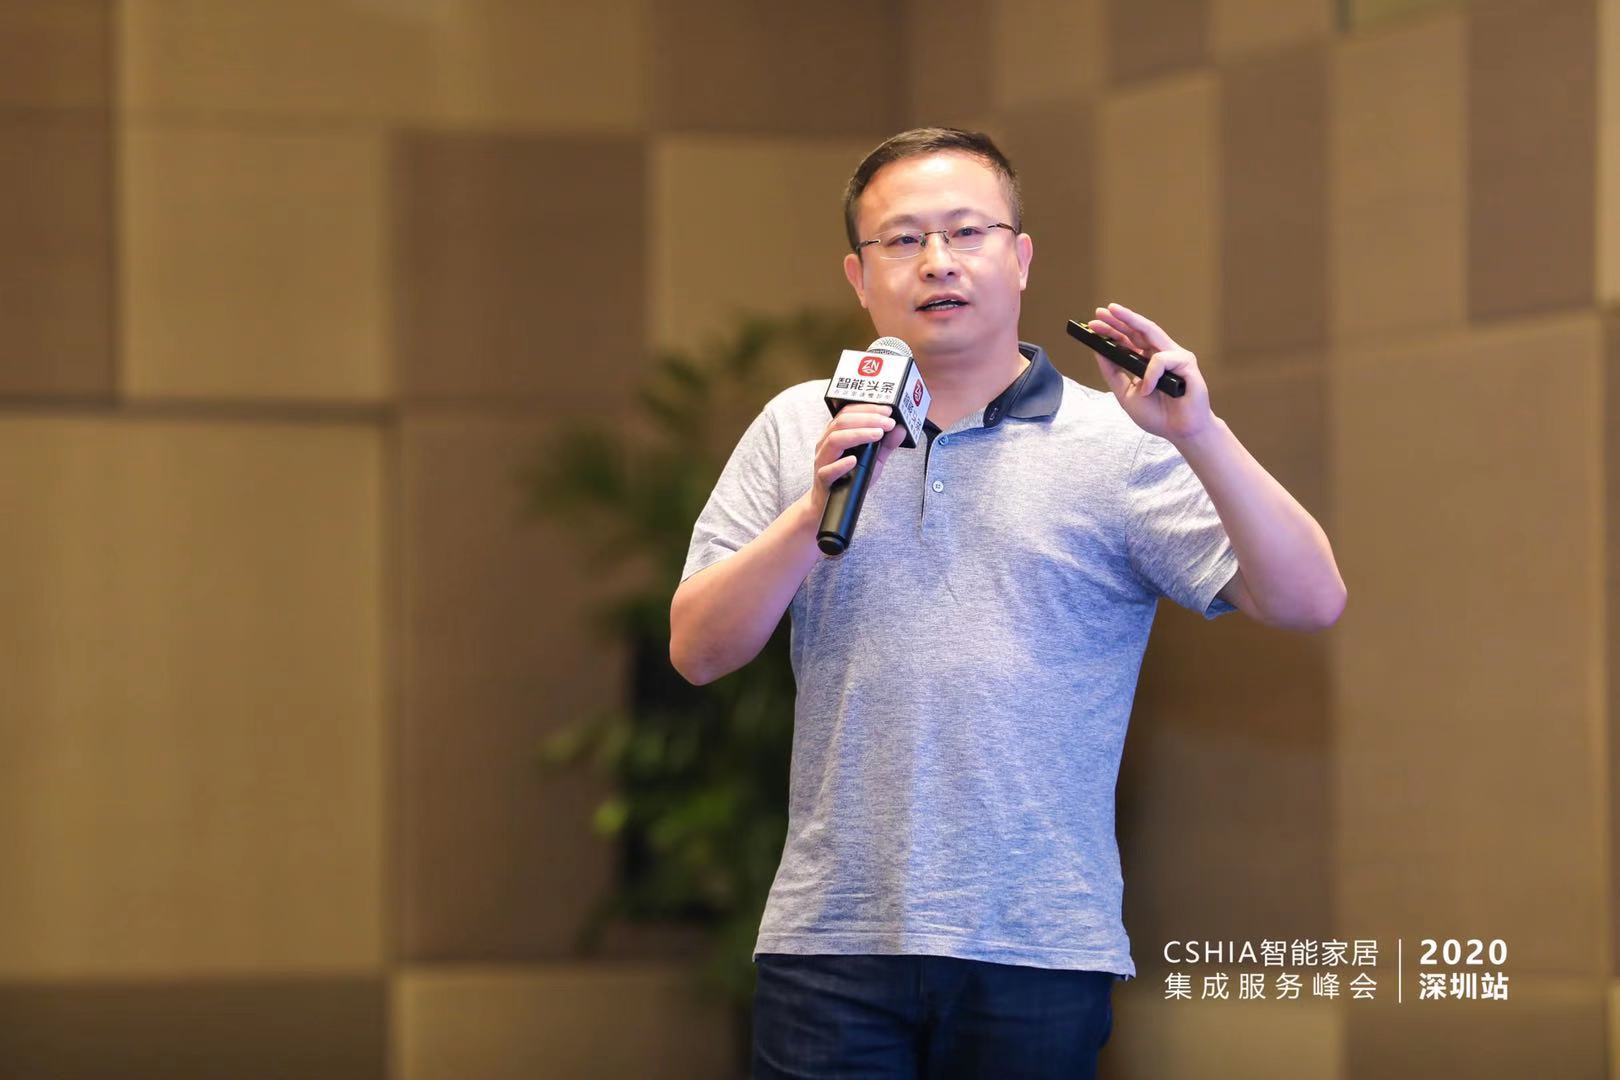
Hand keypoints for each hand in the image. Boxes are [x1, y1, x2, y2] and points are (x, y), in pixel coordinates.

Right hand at [807, 404, 904, 518]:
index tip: (888, 410)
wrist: (831, 505)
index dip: (868, 408)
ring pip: (834, 440)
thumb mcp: (873, 460)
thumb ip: (885, 445)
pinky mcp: (822, 479)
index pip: (848, 412)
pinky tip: (854, 460)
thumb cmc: (850, 478)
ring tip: (878, 434)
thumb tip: (900, 429)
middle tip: (887, 422)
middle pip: (842, 422)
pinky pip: (827, 470)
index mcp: (836, 434)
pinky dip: (841, 464)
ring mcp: (822, 461)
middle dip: (867, 418)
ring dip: (858, 434)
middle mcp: (826, 444)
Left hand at [1087, 302, 1215, 443]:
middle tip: (1102, 311)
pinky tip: (1146, 389)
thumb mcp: (1126, 394)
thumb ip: (1113, 373)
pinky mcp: (1187, 363)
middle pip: (1138, 330)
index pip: (1128, 341)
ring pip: (1151, 332)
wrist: (1179, 432)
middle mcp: (1161, 354)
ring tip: (1114, 314)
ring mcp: (1174, 356)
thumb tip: (1098, 351)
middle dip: (1120, 319)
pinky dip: (1150, 373)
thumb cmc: (1157, 414)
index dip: (1112, 331)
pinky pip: (1162, 360)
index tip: (1094, 323)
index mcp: (1147, 361)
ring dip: (1131, 321)